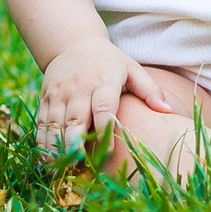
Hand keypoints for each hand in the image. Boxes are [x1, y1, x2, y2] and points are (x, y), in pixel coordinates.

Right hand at [36, 37, 173, 156]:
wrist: (73, 44)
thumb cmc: (109, 63)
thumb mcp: (132, 69)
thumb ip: (150, 90)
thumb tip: (168, 111)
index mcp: (104, 81)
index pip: (103, 107)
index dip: (104, 129)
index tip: (108, 151)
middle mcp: (79, 87)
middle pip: (76, 118)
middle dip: (75, 142)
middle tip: (78, 164)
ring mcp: (59, 93)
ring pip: (55, 123)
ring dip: (57, 147)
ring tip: (61, 167)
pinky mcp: (45, 97)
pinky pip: (42, 122)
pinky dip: (43, 142)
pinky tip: (47, 160)